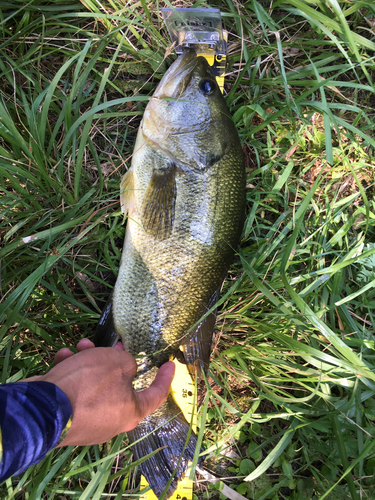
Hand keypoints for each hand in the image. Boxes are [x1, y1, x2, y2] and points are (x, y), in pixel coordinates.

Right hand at [27, 339, 174, 445]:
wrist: (43, 408)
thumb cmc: (89, 384)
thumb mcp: (117, 363)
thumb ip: (128, 363)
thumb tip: (125, 367)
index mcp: (131, 413)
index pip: (156, 395)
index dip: (165, 378)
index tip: (170, 364)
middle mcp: (111, 422)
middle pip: (120, 386)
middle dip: (114, 361)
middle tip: (113, 346)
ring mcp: (88, 423)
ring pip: (95, 385)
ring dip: (89, 362)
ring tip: (81, 346)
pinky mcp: (67, 419)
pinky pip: (76, 392)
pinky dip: (71, 373)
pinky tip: (62, 358)